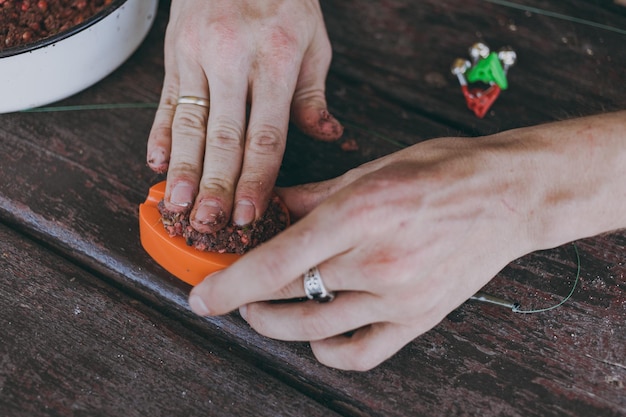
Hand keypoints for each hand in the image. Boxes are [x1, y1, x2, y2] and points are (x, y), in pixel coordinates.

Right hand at [146, 0, 342, 232]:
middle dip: (216, 186)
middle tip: (210, 224)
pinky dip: (158, 135)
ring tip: (175, 206)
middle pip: (224, 137)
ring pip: (188, 123)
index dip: (257, 179)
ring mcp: (196, 54)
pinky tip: (154, 165)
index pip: (266, 134)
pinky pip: (165, 100)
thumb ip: (313, 94)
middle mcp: (232, 58)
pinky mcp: (173, 52)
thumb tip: (328, 136)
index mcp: (275, 59)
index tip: (251, 214)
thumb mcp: (313, 41)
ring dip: (181, 170)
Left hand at [187, 113, 625, 369]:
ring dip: (275, 324)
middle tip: (233, 291)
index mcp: (360, 214)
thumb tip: (273, 208)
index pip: (276, 261)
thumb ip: (315, 195)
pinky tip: (315, 338)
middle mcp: (376, 261)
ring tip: (262, 312)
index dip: (229, 284)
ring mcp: (399, 297)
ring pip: (315, 329)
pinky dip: (327, 352)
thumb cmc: (444, 171)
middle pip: (287, 294)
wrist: (509, 196)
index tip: (201, 298)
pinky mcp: (419, 318)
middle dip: (247, 298)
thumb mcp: (373, 168)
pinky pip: (361, 353)